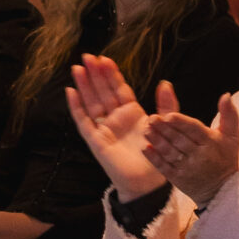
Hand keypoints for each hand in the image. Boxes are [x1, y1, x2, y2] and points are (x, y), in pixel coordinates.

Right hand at [65, 54, 162, 199]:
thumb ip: (166, 105)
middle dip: (95, 74)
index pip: (119, 89)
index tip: (105, 59)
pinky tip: (71, 92)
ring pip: (91, 102)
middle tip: (87, 56)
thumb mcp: (166, 126)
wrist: (147, 182)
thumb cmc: (157, 156)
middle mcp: (115, 118)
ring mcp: (103, 128)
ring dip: (84, 85)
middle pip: (102, 92)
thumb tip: (165, 82)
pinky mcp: (95, 140)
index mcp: (132, 113)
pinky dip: (76, 107)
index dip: (111, 74)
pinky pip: (83, 121)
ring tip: (77, 68)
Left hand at [142, 91, 238, 205]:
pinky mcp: (178, 179)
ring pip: (170, 152)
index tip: (168, 115)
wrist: (221, 190)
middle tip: (151, 118)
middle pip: (179, 140)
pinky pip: (164, 167)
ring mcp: (187, 168)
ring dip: (157, 141)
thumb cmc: (226, 158)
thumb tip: (226, 95)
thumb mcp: (232, 136)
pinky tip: (145, 148)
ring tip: (146, 130)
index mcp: (211, 143)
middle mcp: (199, 156)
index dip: (181, 122)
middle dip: (164, 129)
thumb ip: (229, 114)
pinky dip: (154, 158)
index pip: (194, 130)